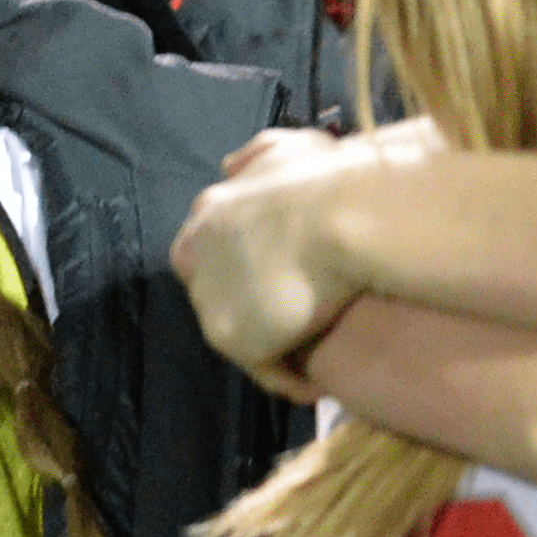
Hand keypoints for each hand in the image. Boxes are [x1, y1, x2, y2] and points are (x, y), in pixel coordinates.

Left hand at [173, 127, 430, 388]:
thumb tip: (230, 168)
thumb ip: (256, 158)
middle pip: (224, 295)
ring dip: (276, 347)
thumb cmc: (325, 182)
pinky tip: (316, 388)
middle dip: (260, 309)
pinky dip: (288, 380)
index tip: (294, 279)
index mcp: (207, 215)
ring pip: (243, 333)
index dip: (256, 268)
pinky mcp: (231, 337)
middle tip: (309, 322)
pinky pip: (263, 370)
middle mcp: (193, 257)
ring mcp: (208, 301)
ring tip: (317, 363)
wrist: (343, 218)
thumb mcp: (287, 149)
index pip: (219, 252)